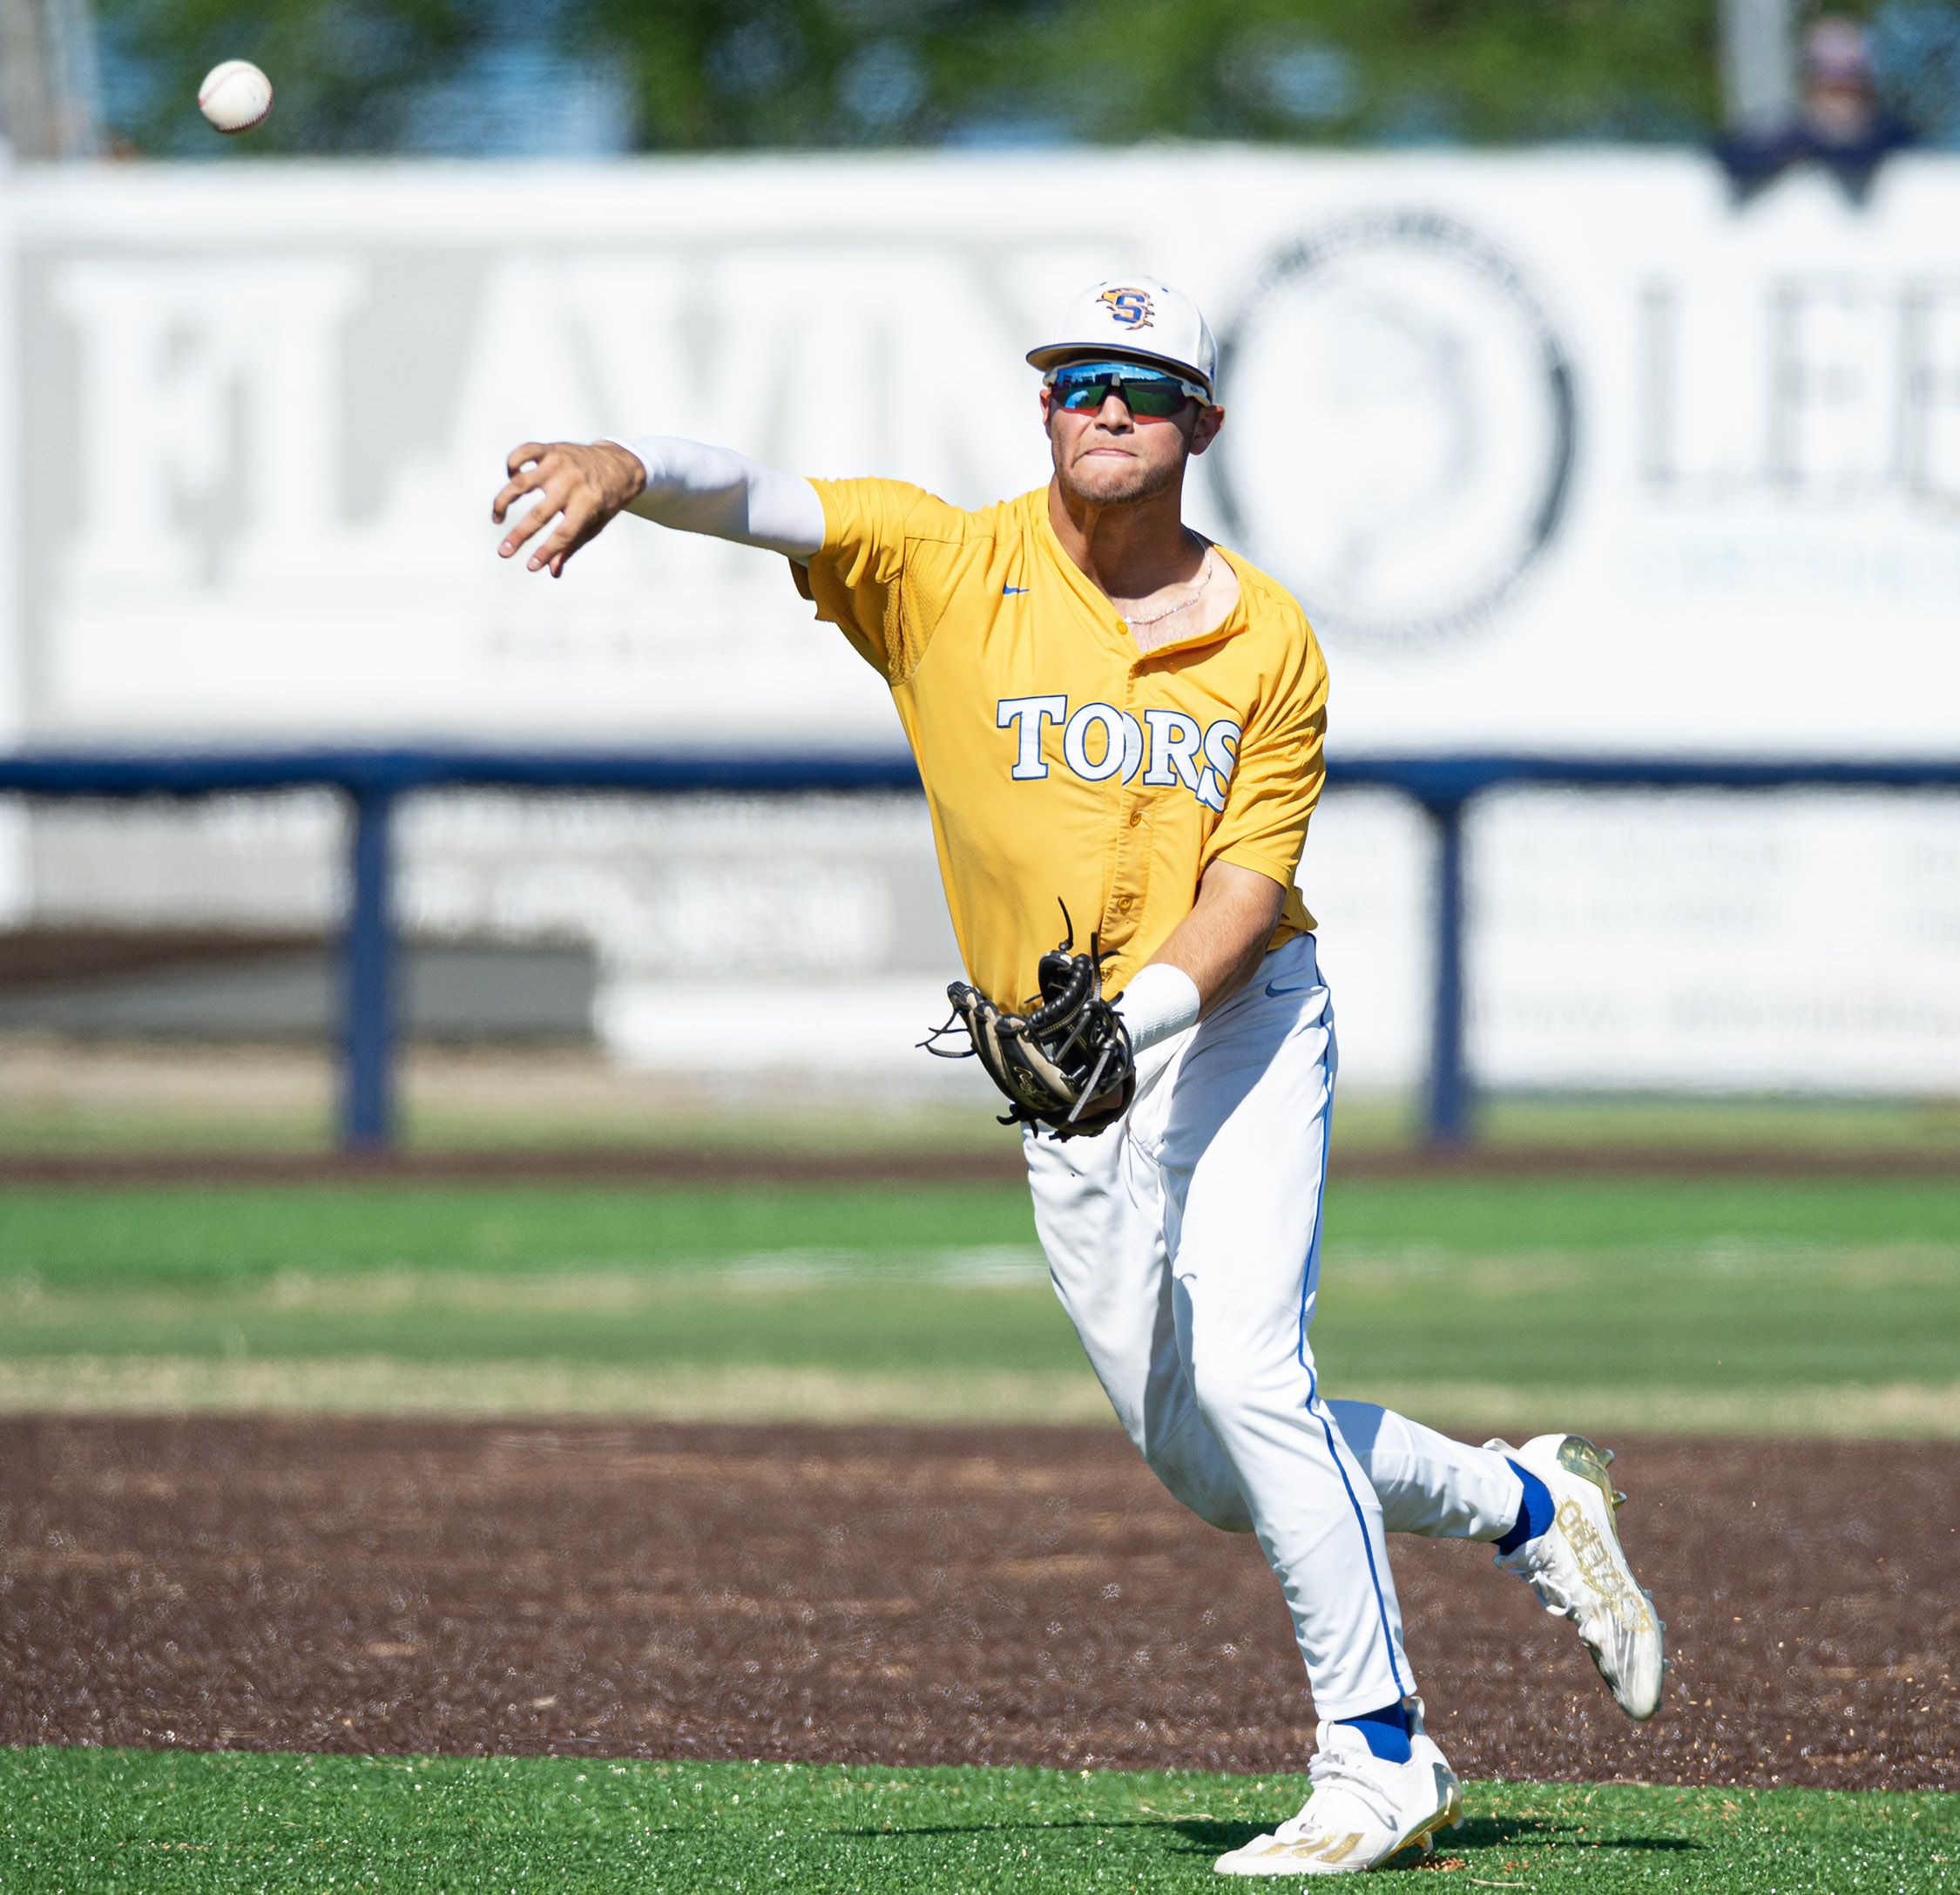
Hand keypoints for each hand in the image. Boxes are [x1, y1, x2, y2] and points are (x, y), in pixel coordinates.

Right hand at [491, 440, 646, 577]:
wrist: (618, 466)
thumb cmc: (603, 502)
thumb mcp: (594, 525)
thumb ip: (571, 546)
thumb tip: (552, 571)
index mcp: (588, 504)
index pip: (564, 533)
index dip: (547, 552)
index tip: (531, 566)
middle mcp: (572, 483)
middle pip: (539, 514)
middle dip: (518, 536)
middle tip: (503, 553)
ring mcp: (559, 464)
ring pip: (521, 482)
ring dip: (503, 501)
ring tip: (497, 517)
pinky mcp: (551, 450)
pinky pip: (523, 452)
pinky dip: (512, 464)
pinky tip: (511, 478)